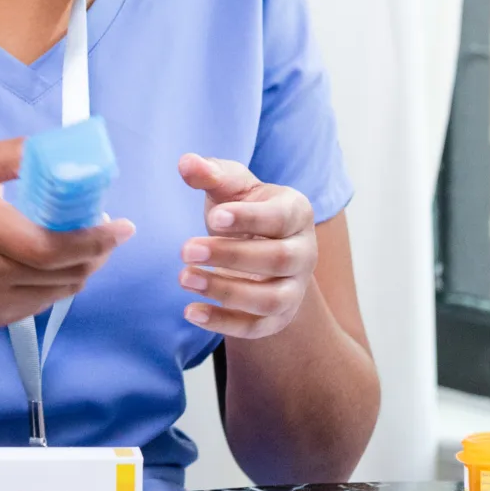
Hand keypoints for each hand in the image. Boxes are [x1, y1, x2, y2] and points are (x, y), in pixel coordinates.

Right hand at [0, 138, 132, 327]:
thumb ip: (14, 154)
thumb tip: (60, 149)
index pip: (49, 247)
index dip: (93, 240)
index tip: (123, 226)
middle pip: (63, 271)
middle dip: (98, 252)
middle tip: (110, 231)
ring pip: (60, 290)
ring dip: (84, 267)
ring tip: (86, 243)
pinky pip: (43, 302)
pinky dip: (60, 281)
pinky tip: (55, 261)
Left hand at [177, 154, 317, 339]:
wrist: (260, 247)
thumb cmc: (245, 209)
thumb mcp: (231, 187)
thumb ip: (211, 174)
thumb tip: (186, 162)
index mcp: (297, 213)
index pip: (280, 219)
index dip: (249, 219)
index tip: (213, 218)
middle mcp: (305, 253)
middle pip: (278, 260)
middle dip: (230, 256)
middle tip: (185, 249)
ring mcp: (295, 290)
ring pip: (270, 299)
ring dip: (225, 291)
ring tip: (184, 278)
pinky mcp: (277, 318)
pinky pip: (255, 328)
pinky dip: (223, 323)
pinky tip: (190, 312)